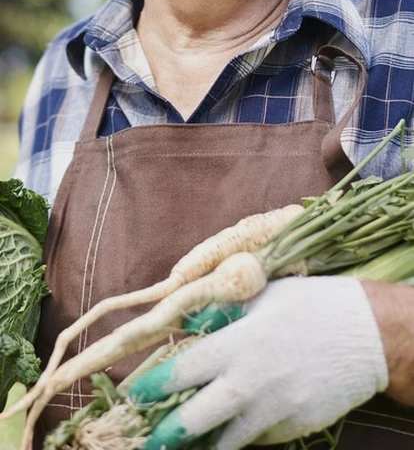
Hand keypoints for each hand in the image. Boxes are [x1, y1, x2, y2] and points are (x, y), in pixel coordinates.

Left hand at [130, 277, 387, 448]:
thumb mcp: (263, 296)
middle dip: (167, 435)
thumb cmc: (310, 304)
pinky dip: (243, 435)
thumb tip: (190, 325)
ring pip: (226, 441)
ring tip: (185, 444)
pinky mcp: (293, 428)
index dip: (153, 386)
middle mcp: (250, 382)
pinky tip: (233, 430)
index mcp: (238, 343)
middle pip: (195, 421)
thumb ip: (223, 312)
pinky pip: (259, 439)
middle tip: (149, 439)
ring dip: (202, 444)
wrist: (367, 333)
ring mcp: (273, 411)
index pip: (182, 371)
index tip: (134, 394)